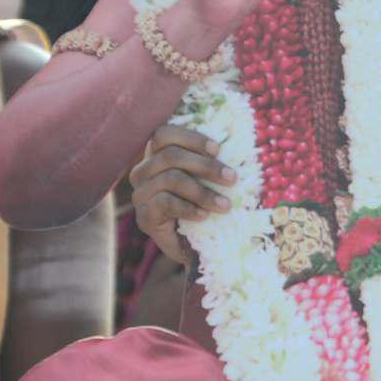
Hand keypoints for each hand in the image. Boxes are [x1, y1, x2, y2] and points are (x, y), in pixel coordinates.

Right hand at [128, 123, 231, 265]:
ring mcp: (141, 194)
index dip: (190, 138)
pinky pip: (164, 203)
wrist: (196, 247)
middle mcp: (144, 172)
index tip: (218, 149)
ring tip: (225, 205)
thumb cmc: (206, 206)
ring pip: (170, 179)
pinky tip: (204, 216)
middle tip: (232, 178)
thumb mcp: (210, 181)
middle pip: (170, 156)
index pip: (163, 134)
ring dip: (202, 191)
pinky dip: (189, 208)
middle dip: (205, 166)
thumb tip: (239, 147)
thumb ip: (214, 163)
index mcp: (158, 156)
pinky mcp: (143, 216)